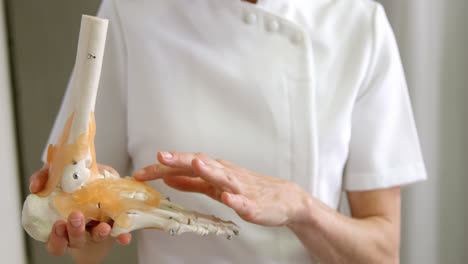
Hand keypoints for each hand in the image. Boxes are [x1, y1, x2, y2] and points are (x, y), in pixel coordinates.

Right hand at [29, 164, 131, 260]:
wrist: (97, 180)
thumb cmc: (75, 181)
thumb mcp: (56, 175)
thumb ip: (44, 178)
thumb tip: (35, 186)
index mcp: (62, 226)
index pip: (55, 242)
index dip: (56, 238)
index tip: (58, 224)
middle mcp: (78, 232)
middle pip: (74, 241)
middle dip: (74, 231)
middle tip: (76, 216)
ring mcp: (96, 228)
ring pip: (95, 238)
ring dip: (98, 234)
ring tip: (103, 227)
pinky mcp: (113, 223)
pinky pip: (118, 232)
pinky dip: (121, 234)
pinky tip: (124, 236)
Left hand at [133, 152, 309, 226]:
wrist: (284, 199)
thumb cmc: (248, 189)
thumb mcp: (215, 186)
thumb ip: (193, 183)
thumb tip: (169, 179)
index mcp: (214, 171)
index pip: (184, 167)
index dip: (162, 169)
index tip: (140, 173)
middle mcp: (225, 175)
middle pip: (201, 165)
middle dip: (180, 160)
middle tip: (161, 156)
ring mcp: (240, 188)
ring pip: (223, 177)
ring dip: (209, 170)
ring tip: (195, 164)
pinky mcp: (254, 204)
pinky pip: (244, 201)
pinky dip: (236, 199)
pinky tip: (228, 198)